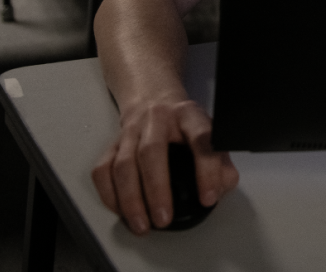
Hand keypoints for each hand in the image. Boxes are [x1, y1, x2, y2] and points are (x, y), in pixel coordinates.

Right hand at [92, 98, 238, 233]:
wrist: (154, 100)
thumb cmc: (185, 126)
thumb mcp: (211, 135)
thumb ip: (222, 163)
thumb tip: (220, 188)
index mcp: (190, 116)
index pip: (201, 139)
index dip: (207, 170)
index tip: (208, 198)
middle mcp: (158, 120)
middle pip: (152, 151)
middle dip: (157, 189)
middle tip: (164, 219)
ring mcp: (132, 131)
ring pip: (124, 164)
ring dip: (131, 199)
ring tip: (142, 224)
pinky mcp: (112, 144)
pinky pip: (103, 170)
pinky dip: (110, 195)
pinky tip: (122, 211)